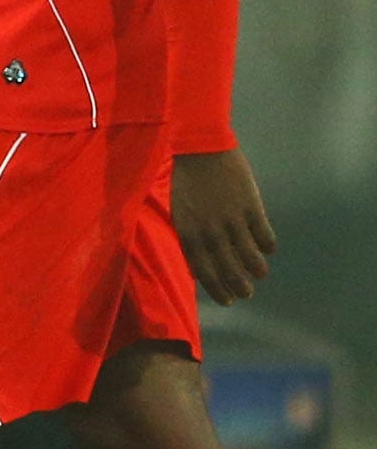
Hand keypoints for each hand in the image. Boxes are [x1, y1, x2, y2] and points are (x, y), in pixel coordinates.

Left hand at [171, 148, 275, 305]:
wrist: (201, 148)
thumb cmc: (188, 181)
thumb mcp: (181, 211)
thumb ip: (190, 238)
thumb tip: (198, 269)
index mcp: (188, 232)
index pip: (204, 272)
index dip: (217, 290)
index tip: (228, 301)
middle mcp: (209, 231)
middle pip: (228, 270)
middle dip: (239, 287)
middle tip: (247, 294)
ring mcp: (231, 220)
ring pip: (250, 258)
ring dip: (257, 270)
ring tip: (260, 273)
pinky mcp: (251, 208)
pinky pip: (264, 237)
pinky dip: (267, 247)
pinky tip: (267, 248)